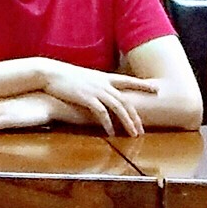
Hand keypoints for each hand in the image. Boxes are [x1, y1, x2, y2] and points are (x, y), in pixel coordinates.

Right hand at [34, 62, 159, 135]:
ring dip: (127, 122)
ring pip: (119, 107)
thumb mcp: (85, 78)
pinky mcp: (86, 98)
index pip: (129, 80)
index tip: (156, 89)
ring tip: (133, 134)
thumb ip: (96, 85)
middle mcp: (103, 83)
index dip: (143, 85)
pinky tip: (111, 132)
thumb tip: (102, 94)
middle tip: (142, 130)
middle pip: (126, 101)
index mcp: (104, 77)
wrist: (49, 72)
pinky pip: (102, 113)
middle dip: (136, 116)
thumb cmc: (64, 77)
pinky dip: (108, 123)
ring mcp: (96, 90)